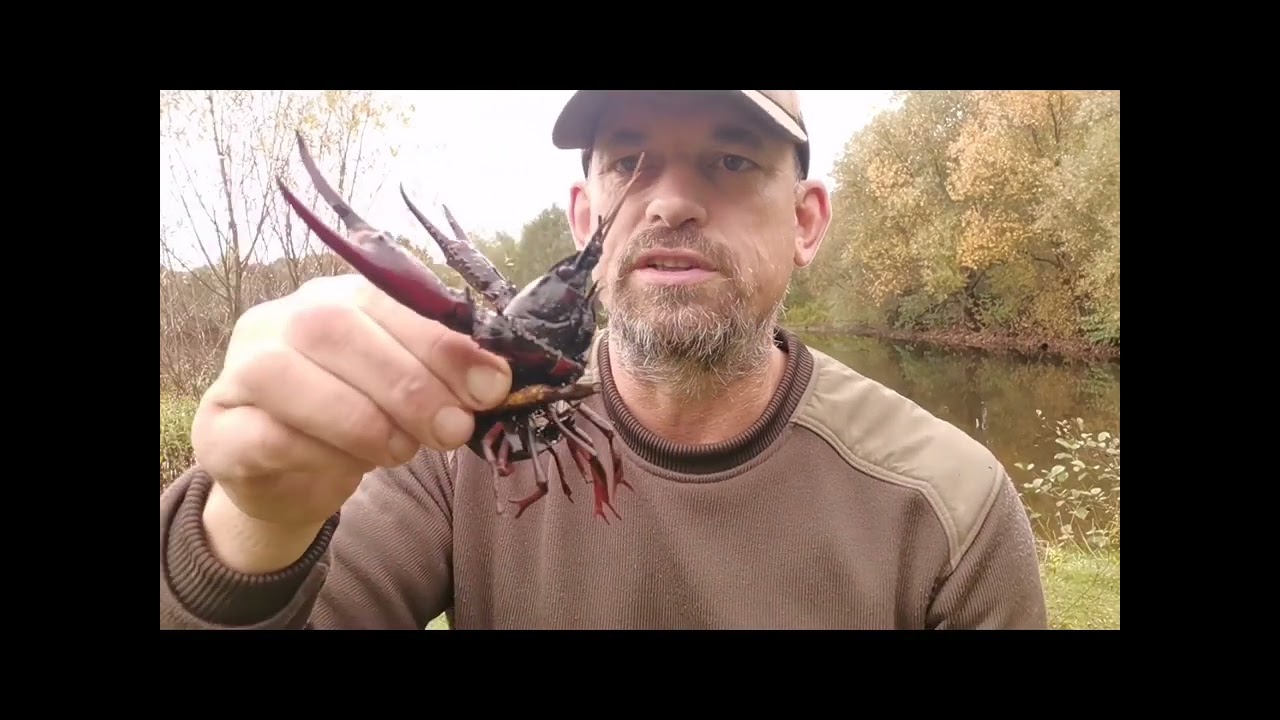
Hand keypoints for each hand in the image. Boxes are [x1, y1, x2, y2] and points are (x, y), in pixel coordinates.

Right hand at [190, 272, 511, 530]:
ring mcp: (240, 370)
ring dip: (361, 419)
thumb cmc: (361, 419)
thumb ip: (443, 376)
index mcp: (335, 297)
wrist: (293, 478)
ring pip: (288, 374)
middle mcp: (280, 320)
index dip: (441, 342)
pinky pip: (266, 434)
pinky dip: (320, 454)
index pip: (387, 299)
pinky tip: (352, 469)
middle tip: (454, 430)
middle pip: (334, 328)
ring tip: (404, 451)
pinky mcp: (220, 428)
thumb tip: (497, 381)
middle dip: (408, 384)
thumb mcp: (409, 392)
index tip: (493, 386)